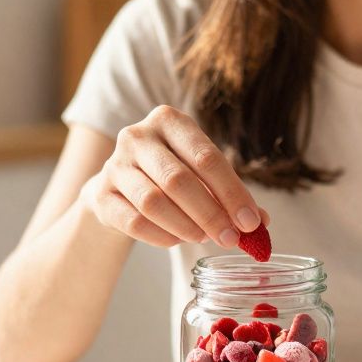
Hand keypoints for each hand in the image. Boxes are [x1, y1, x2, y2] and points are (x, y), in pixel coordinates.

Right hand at [81, 106, 265, 248]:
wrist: (119, 188)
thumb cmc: (170, 177)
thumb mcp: (202, 177)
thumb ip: (231, 196)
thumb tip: (261, 223)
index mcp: (169, 121)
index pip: (207, 157)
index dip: (232, 192)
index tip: (250, 222)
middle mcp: (138, 136)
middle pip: (179, 179)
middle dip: (210, 214)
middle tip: (230, 239)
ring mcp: (114, 164)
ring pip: (153, 201)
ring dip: (185, 226)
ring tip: (203, 238)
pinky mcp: (100, 194)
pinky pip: (134, 221)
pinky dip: (161, 236)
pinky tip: (176, 241)